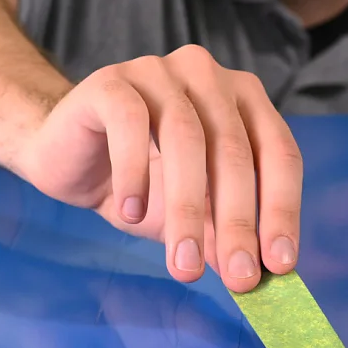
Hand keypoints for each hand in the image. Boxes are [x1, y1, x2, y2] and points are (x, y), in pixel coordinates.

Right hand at [9, 45, 301, 293]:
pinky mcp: (111, 82)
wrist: (65, 155)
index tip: (280, 265)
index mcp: (243, 100)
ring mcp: (159, 71)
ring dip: (188, 209)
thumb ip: (223, 231)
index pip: (278, 153)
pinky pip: (130, 124)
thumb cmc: (140, 182)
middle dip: (238, 221)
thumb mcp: (190, 214)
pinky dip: (135, 174)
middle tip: (237, 276)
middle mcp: (208, 76)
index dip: (282, 210)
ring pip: (186, 138)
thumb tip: (261, 273)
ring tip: (183, 264)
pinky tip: (131, 214)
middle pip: (234, 150)